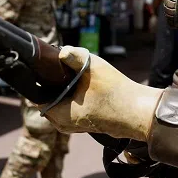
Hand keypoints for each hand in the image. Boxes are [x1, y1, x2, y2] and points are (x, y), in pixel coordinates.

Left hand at [43, 47, 162, 141]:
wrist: (140, 112)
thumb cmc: (116, 93)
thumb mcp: (93, 67)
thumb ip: (73, 55)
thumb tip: (60, 52)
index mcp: (60, 114)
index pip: (37, 96)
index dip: (40, 80)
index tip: (48, 66)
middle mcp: (64, 124)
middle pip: (49, 99)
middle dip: (53, 83)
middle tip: (64, 67)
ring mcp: (76, 125)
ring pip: (61, 103)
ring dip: (66, 89)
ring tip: (77, 74)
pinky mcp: (87, 122)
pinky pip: (72, 107)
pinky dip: (75, 96)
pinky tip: (86, 84)